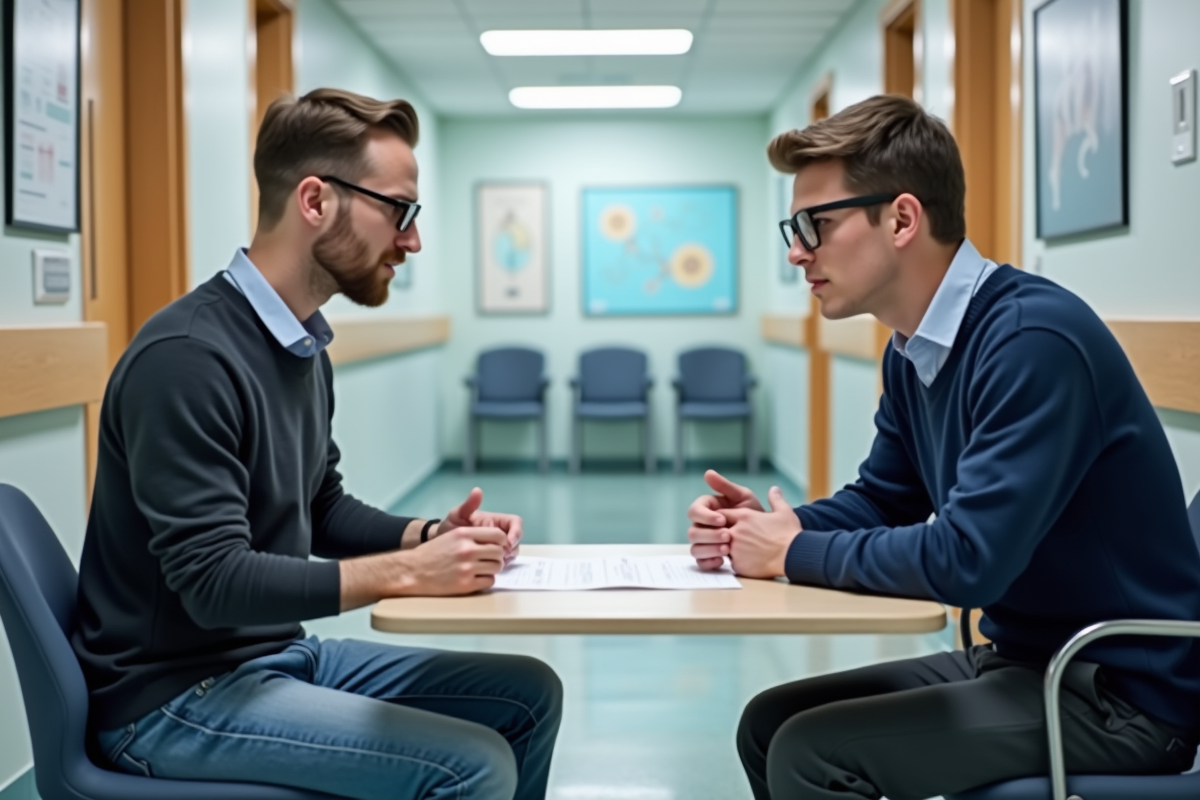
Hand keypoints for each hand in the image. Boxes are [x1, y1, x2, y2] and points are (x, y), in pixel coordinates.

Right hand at [339, 526, 507, 608]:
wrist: (412, 571)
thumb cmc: (431, 554)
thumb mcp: (451, 535)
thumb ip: (473, 535)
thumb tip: (497, 539)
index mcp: (464, 533)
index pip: (498, 535)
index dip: (501, 542)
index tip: (498, 547)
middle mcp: (467, 549)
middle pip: (499, 552)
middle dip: (498, 557)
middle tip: (490, 560)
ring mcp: (466, 567)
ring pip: (497, 567)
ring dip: (492, 569)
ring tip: (482, 569)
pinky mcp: (465, 584)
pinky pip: (489, 581)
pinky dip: (486, 580)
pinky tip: (476, 578)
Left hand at [436, 487, 521, 562]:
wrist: (439, 545)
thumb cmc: (449, 527)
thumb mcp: (457, 515)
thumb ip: (468, 505)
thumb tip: (477, 491)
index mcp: (495, 521)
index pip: (515, 522)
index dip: (516, 532)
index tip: (508, 542)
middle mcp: (499, 533)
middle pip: (516, 539)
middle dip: (512, 548)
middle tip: (501, 555)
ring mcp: (496, 547)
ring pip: (512, 552)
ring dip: (507, 558)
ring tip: (493, 562)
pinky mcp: (491, 559)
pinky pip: (503, 562)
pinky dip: (500, 565)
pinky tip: (488, 567)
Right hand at [687, 470, 764, 570]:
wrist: (768, 535)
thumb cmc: (754, 513)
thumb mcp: (743, 497)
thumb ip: (725, 486)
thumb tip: (708, 472)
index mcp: (707, 510)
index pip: (694, 511)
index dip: (705, 516)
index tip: (722, 520)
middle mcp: (702, 526)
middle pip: (692, 532)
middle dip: (709, 535)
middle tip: (728, 536)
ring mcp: (704, 543)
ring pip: (694, 548)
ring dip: (709, 549)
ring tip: (727, 550)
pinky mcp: (709, 557)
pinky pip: (701, 563)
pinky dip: (709, 562)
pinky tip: (723, 561)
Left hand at [721, 486, 801, 578]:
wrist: (794, 556)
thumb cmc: (789, 533)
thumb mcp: (784, 511)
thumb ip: (776, 499)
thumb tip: (774, 489)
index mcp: (744, 517)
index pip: (721, 514)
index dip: (722, 518)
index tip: (726, 522)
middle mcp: (736, 532)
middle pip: (717, 531)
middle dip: (720, 533)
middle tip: (730, 537)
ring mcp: (735, 549)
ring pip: (721, 547)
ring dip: (727, 548)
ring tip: (739, 550)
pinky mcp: (738, 565)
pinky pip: (731, 562)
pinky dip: (736, 562)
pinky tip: (746, 562)